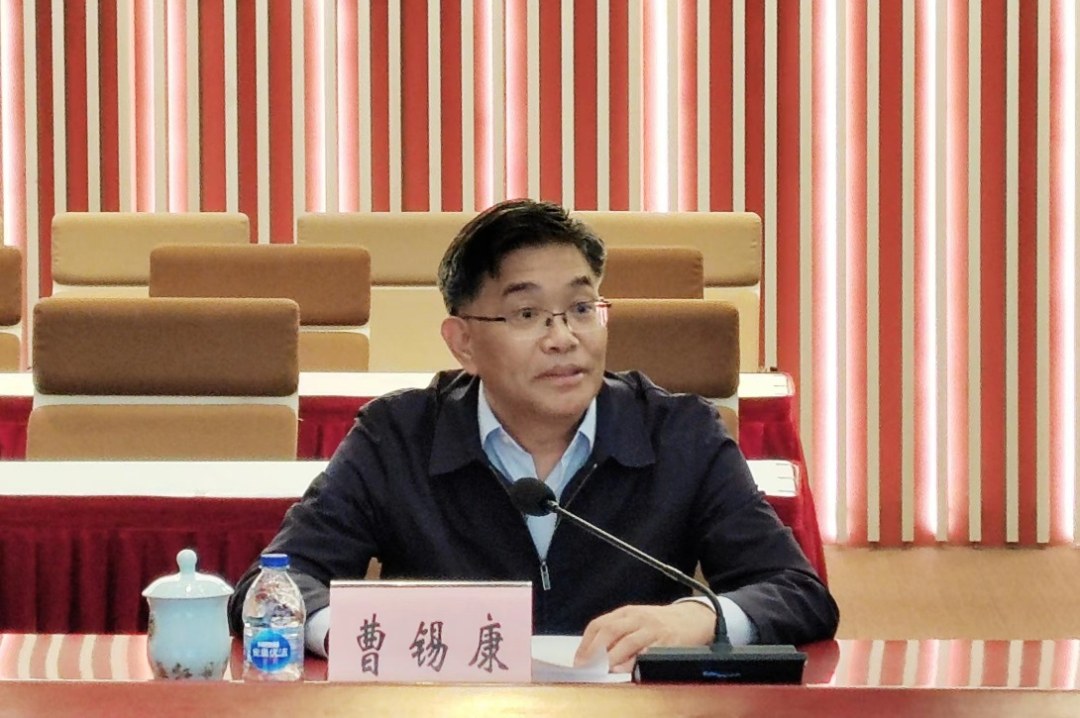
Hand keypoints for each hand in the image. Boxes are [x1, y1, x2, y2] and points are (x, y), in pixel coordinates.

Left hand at [574, 602, 715, 673]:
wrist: (692, 619)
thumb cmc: (659, 623)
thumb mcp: (637, 620)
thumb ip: (617, 632)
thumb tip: (593, 654)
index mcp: (626, 612)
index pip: (599, 624)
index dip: (586, 642)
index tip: (579, 660)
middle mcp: (638, 618)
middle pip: (610, 631)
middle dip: (595, 650)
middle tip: (586, 667)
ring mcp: (653, 629)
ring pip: (628, 642)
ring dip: (612, 657)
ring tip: (602, 669)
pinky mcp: (667, 642)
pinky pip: (649, 653)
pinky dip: (636, 662)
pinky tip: (627, 670)